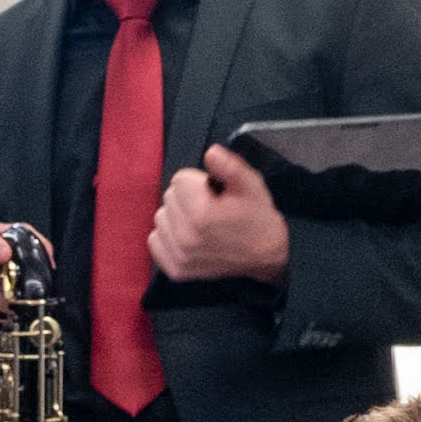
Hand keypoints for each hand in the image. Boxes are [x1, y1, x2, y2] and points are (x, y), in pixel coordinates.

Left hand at [148, 142, 290, 286]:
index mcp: (201, 214)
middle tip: (211, 208)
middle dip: (187, 197)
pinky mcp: (175, 269)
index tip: (215, 193)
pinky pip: (155, 240)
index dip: (199, 182)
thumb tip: (210, 152)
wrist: (265, 256)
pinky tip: (190, 236)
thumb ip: (229, 165)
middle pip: (169, 197)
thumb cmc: (257, 218)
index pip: (179, 179)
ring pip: (160, 217)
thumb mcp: (250, 184)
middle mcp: (185, 237)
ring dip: (177, 215)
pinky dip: (169, 235)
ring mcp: (179, 256)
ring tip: (201, 222)